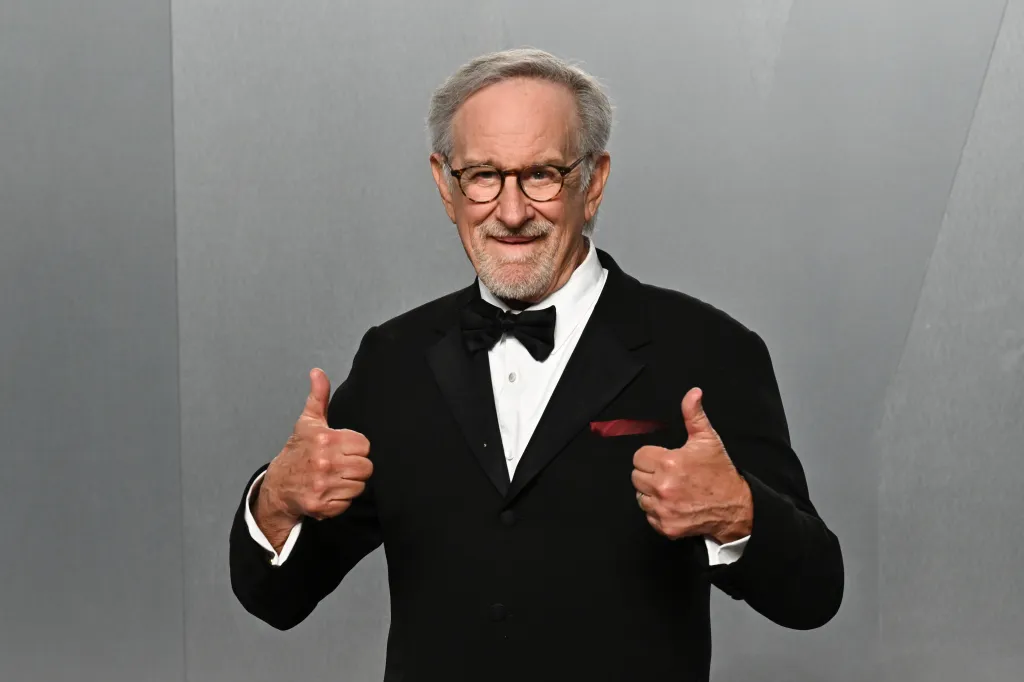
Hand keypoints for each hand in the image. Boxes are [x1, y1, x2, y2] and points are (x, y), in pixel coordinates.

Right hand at [254, 368, 372, 542]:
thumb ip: (319, 396)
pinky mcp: (321, 506)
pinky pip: (348, 503)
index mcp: (325, 440)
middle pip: (366, 467)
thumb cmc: (298, 451)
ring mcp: (322, 486)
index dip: (356, 448)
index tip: (343, 449)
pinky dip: (341, 500)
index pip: (364, 446)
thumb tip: (318, 372)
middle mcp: (324, 463)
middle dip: (356, 466)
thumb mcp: (308, 422)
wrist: (278, 485)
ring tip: (334, 477)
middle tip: (340, 464)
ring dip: (349, 483)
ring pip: (359, 486)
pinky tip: (329, 491)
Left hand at [631, 388, 752, 543]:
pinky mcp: (666, 526)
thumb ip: (694, 415)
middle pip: (636, 476)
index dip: (651, 456)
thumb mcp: (707, 440)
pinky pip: (649, 515)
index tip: (665, 459)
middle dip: (650, 473)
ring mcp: (663, 509)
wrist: (735, 507)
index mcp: (669, 463)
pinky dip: (658, 511)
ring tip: (672, 489)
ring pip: (640, 496)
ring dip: (651, 493)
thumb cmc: (720, 472)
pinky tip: (674, 504)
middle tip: (669, 474)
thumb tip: (693, 393)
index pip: (639, 457)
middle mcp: (663, 487)